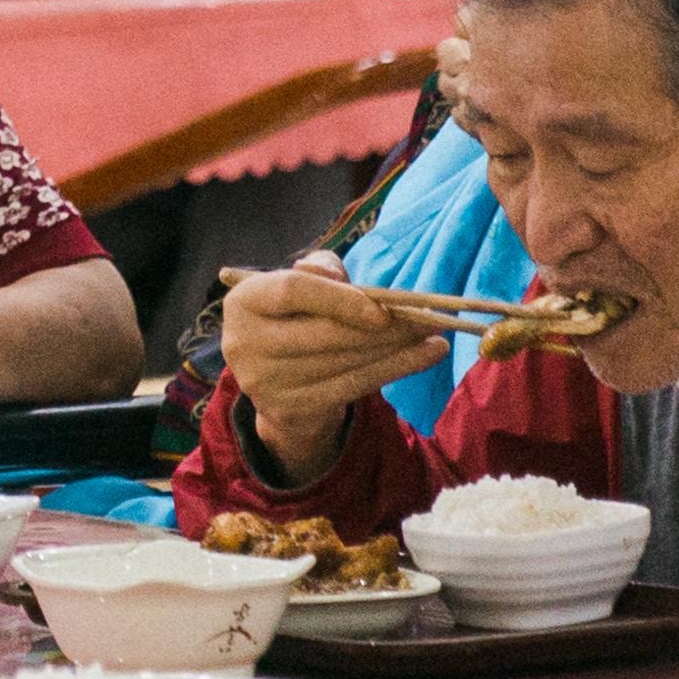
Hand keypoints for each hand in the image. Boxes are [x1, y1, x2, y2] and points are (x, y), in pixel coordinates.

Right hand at [223, 252, 431, 476]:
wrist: (275, 375)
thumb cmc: (296, 314)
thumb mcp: (302, 284)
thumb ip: (322, 270)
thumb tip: (340, 281)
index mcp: (243, 302)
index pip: (292, 292)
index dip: (339, 300)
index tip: (382, 309)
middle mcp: (243, 344)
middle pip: (324, 334)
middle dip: (383, 328)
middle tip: (429, 318)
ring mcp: (263, 382)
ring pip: (343, 364)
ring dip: (397, 350)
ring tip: (435, 336)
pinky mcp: (288, 409)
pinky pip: (351, 388)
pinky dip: (395, 370)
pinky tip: (427, 355)